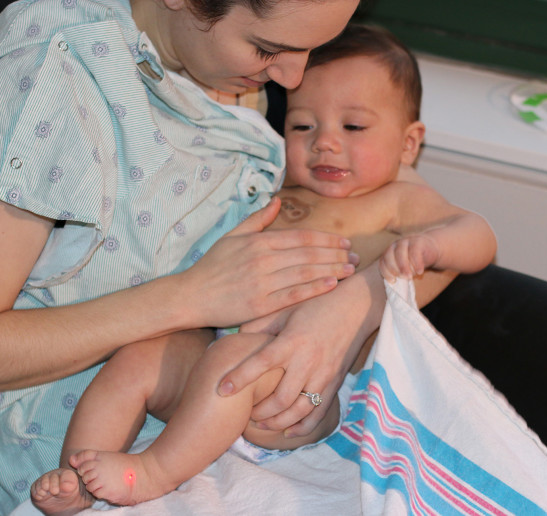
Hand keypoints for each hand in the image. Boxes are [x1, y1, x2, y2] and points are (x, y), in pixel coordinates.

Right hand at [180, 197, 356, 328]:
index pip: (301, 237)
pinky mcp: (259, 304)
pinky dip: (314, 289)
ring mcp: (262, 282)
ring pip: (305, 273)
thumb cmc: (211, 266)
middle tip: (355, 256)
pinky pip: (292, 295)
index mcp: (258, 241)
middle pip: (308, 254)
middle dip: (335, 254)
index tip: (344, 242)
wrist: (190, 295)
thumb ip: (257, 219)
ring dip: (331, 269)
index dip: (326, 239)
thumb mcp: (232, 236)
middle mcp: (262, 259)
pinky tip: (331, 284)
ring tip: (350, 269)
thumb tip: (277, 201)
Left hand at [218, 265, 385, 436]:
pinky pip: (319, 413)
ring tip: (261, 423)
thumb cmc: (316, 303)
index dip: (240, 378)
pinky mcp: (335, 382)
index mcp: (292, 340)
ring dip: (277, 422)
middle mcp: (308, 360)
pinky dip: (302, 427)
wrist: (357, 305)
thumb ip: (260, 324)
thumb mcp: (286, 307)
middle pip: (280, 398)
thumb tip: (237, 340)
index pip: (261, 363)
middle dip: (259, 411)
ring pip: (299, 411)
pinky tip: (287, 431)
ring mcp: (324, 374)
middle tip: (244, 413)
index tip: (221, 389)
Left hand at [379, 233, 440, 281]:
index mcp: (390, 252)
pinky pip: (414, 252)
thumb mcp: (406, 267)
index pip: (383, 261)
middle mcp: (395, 245)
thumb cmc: (416, 261)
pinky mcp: (417, 242)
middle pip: (389, 256)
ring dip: (403, 266)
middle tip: (401, 278)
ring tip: (409, 277)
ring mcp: (406, 241)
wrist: (432, 248)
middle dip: (393, 269)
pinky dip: (417, 263)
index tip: (392, 281)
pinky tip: (420, 272)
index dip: (386, 272)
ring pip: (400, 253)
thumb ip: (400, 272)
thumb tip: (397, 284)